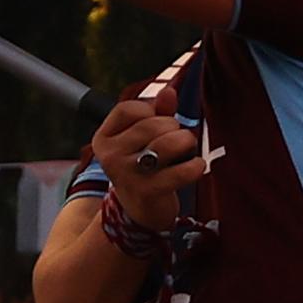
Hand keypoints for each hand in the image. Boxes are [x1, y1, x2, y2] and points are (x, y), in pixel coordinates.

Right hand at [88, 98, 212, 231]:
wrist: (138, 211)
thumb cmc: (142, 167)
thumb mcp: (142, 139)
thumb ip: (157, 113)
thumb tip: (169, 91)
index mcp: (104, 139)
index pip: (127, 109)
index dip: (149, 110)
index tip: (157, 121)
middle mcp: (110, 156)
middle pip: (151, 124)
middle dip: (173, 127)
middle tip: (178, 138)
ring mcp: (127, 175)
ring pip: (166, 143)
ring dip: (185, 141)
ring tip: (187, 148)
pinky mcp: (147, 192)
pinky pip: (179, 172)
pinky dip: (195, 166)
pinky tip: (198, 165)